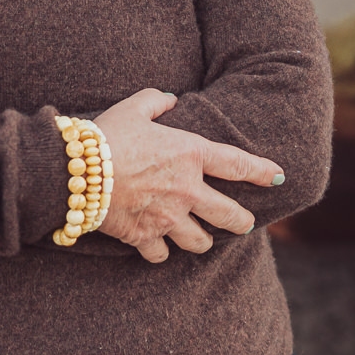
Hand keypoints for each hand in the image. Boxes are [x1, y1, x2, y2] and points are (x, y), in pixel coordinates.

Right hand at [93, 88, 283, 263]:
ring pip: (200, 242)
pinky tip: (158, 247)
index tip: (279, 177)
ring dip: (202, 241)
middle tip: (245, 223)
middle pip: (229, 215)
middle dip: (241, 221)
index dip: (263, 171)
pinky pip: (162, 255)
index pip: (238, 164)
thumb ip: (156, 101)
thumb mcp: (134, 107)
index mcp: (190, 154)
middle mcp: (187, 189)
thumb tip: (169, 99)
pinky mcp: (144, 237)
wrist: (75, 171)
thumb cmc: (107, 134)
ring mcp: (167, 217)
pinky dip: (161, 253)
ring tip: (200, 239)